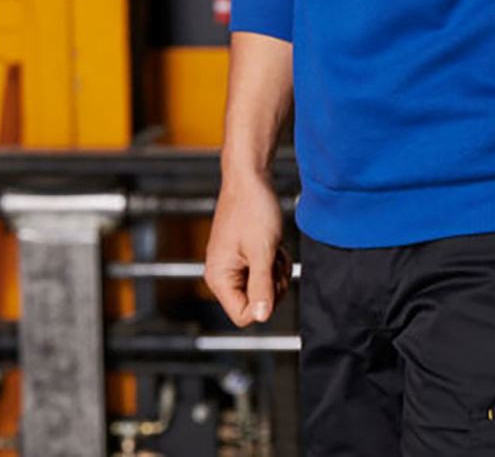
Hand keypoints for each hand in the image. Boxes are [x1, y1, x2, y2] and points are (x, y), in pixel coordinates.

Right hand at [204, 171, 292, 327]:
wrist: (250, 177)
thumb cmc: (253, 209)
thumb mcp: (263, 251)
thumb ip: (262, 286)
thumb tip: (262, 317)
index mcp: (219, 277)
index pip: (244, 315)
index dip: (264, 302)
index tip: (273, 276)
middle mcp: (222, 275)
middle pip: (255, 304)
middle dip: (272, 285)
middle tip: (275, 259)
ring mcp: (232, 265)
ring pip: (262, 289)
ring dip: (275, 273)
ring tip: (274, 249)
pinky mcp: (243, 256)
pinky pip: (263, 273)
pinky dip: (273, 263)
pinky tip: (274, 246)